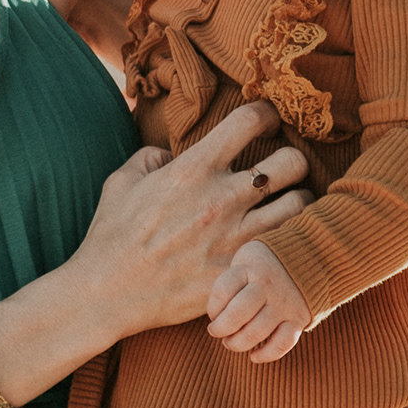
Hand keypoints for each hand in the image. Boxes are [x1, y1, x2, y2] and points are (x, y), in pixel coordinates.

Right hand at [69, 105, 307, 337]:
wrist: (107, 294)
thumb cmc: (110, 237)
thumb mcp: (121, 181)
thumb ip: (152, 157)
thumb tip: (171, 154)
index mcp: (193, 169)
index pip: (248, 120)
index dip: (266, 113)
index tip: (267, 120)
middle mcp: (221, 198)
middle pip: (291, 162)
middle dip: (294, 160)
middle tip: (285, 169)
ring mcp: (234, 237)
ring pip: (300, 205)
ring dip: (299, 202)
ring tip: (289, 205)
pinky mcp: (239, 270)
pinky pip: (284, 247)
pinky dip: (287, 241)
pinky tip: (278, 241)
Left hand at [205, 240, 312, 363]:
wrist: (309, 257)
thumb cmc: (263, 265)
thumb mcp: (245, 260)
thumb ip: (231, 283)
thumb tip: (216, 319)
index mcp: (250, 268)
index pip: (222, 291)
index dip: (212, 309)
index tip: (214, 314)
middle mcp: (268, 286)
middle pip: (237, 314)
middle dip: (221, 329)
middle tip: (217, 332)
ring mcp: (284, 303)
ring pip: (256, 332)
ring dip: (237, 343)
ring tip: (231, 342)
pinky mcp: (299, 319)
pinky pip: (282, 343)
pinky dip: (267, 354)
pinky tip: (254, 356)